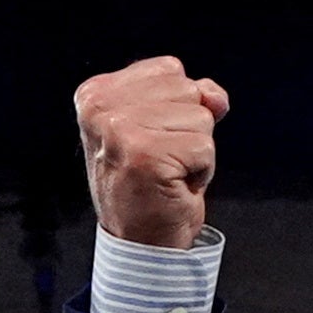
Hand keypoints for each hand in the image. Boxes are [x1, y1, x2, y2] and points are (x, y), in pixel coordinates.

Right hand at [75, 56, 229, 249]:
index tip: (153, 140)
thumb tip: (216, 96)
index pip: (170, 69)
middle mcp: (100, 107)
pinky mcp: (145, 154)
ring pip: (201, 117)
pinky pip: (205, 147)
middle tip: (162, 160)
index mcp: (96, 93)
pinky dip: (201, 171)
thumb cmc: (152, 184)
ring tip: (167, 172)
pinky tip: (175, 185)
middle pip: (188, 89)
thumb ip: (192, 97)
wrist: (141, 243)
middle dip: (188, 128)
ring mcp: (119, 130)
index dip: (177, 108)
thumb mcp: (165, 126)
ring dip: (195, 150)